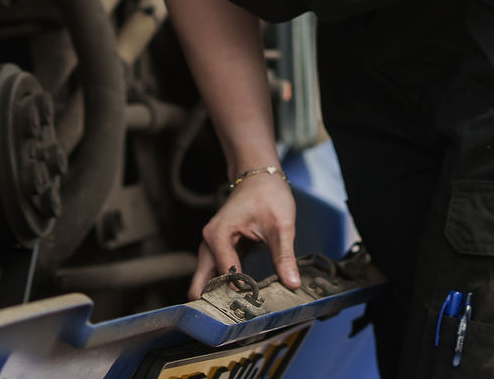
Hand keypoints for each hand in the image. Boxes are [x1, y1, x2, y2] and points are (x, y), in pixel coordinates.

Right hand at [188, 170, 300, 299]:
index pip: (224, 276)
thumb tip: (292, 284)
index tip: (256, 307)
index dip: (240, 293)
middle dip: (216, 303)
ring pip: (207, 283)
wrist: (260, 176)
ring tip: (245, 309)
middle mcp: (209, 243)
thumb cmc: (268, 194)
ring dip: (222, 297)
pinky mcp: (219, 251)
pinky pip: (217, 276)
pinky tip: (246, 296)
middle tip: (239, 317)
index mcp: (218, 235)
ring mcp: (211, 248)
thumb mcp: (281, 225)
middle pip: (201, 286)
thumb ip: (284, 256)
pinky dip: (227, 288)